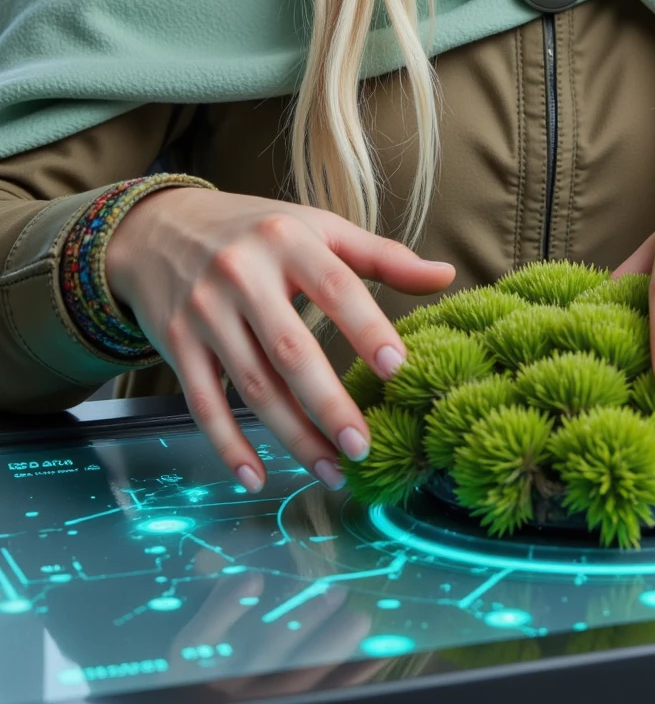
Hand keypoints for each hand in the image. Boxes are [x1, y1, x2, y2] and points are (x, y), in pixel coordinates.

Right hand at [105, 186, 454, 488]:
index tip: (399, 371)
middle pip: (291, 349)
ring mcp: (204, 310)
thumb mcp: (317, 228)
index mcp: (288, 239)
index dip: (367, 329)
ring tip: (332, 470)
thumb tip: (447, 277)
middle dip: (328, 404)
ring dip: (292, 435)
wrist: (158, 228)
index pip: (335, 287)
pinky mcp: (174, 342)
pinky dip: (228, 443)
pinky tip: (257, 475)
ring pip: (253, 384)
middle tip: (364, 447)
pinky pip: (202, 402)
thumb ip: (381, 256)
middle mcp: (242, 273)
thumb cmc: (257, 231)